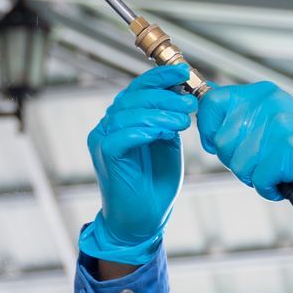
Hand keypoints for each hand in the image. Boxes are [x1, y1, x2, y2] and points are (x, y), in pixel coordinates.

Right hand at [82, 63, 197, 264]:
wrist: (143, 220)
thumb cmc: (155, 182)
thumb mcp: (167, 142)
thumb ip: (168, 118)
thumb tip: (181, 91)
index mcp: (122, 119)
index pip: (137, 88)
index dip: (160, 77)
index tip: (184, 72)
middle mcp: (108, 126)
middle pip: (132, 97)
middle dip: (165, 96)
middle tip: (189, 104)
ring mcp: (102, 140)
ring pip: (128, 113)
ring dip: (159, 114)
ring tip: (183, 121)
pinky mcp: (105, 155)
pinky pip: (122, 135)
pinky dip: (145, 131)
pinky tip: (164, 134)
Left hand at [196, 81, 292, 206]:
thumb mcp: (270, 117)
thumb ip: (239, 111)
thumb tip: (203, 100)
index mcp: (262, 94)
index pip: (212, 101)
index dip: (207, 127)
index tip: (214, 141)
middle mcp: (270, 105)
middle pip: (222, 141)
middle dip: (235, 160)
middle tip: (262, 160)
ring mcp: (279, 126)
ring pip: (238, 164)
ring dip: (254, 176)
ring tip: (276, 169)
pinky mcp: (288, 150)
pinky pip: (259, 179)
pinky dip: (269, 188)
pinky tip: (284, 179)